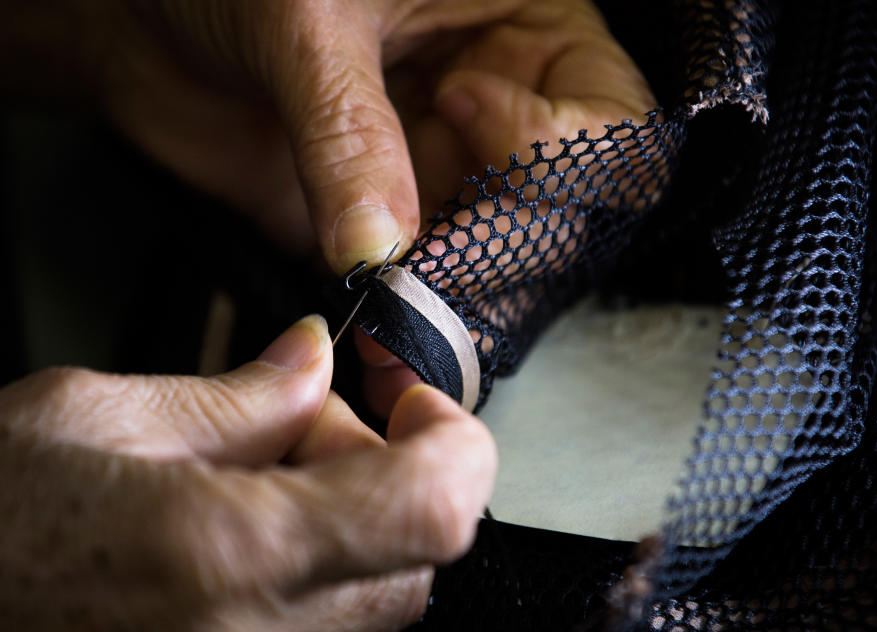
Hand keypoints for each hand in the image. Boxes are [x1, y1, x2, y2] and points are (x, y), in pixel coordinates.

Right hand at [0, 316, 495, 629]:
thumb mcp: (91, 418)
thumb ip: (236, 397)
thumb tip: (315, 361)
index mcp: (227, 552)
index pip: (434, 509)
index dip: (451, 441)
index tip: (409, 400)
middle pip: (418, 556)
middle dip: (386, 473)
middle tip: (302, 430)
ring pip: (378, 600)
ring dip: (351, 525)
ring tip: (254, 482)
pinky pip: (325, 628)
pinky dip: (316, 574)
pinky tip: (242, 536)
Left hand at [73, 0, 653, 269]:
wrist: (139, 15)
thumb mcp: (305, 16)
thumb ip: (349, 133)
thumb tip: (382, 246)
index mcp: (519, 24)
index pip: (611, 116)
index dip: (558, 143)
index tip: (459, 113)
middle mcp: (497, 107)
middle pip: (567, 211)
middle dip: (504, 247)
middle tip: (429, 268)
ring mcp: (444, 174)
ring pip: (504, 264)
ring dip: (462, 305)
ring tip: (404, 322)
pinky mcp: (390, 224)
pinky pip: (428, 289)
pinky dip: (412, 324)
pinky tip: (383, 338)